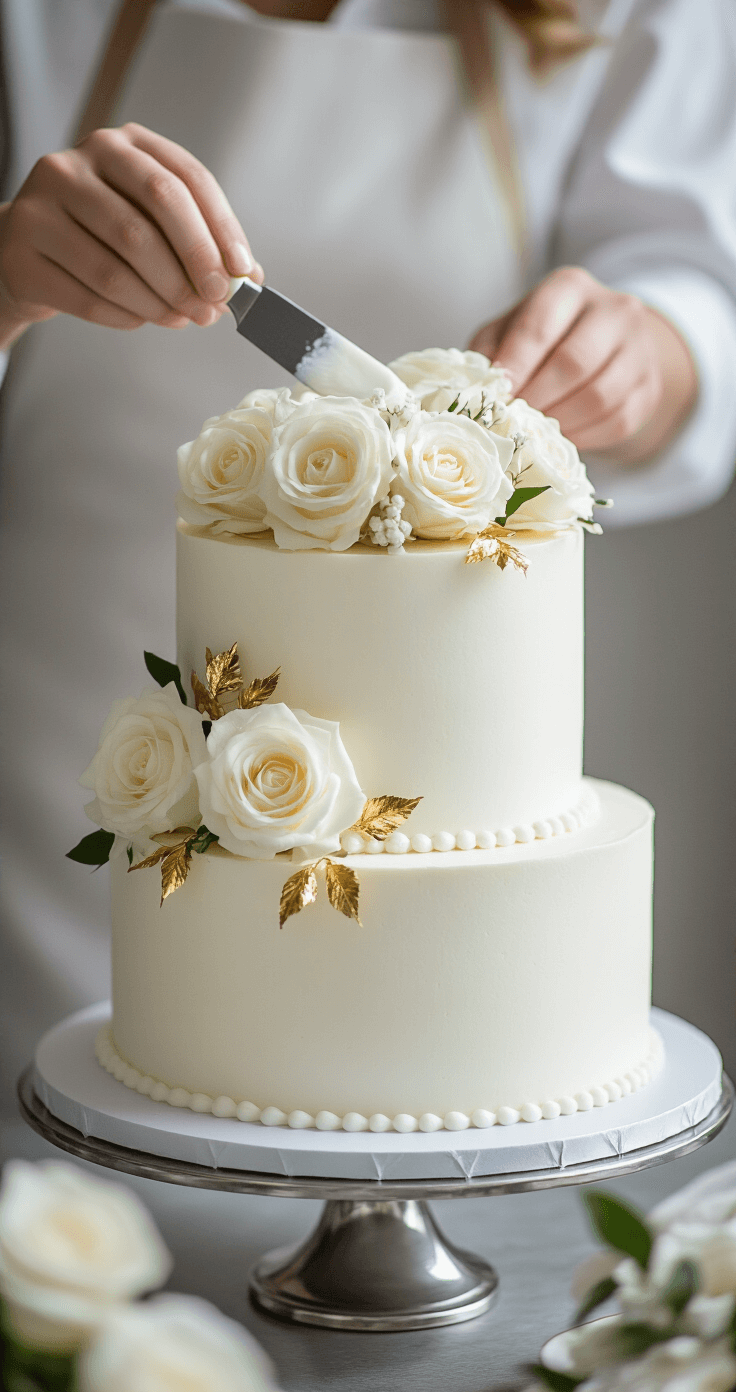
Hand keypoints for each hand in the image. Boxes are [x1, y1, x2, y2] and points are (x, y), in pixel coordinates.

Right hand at [0, 123, 262, 349]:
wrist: (27, 253)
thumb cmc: (99, 237)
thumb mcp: (149, 223)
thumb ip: (198, 243)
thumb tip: (247, 278)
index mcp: (122, 145)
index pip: (184, 177)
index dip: (220, 227)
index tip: (241, 271)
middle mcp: (77, 163)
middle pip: (152, 211)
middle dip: (193, 263)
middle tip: (213, 302)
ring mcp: (42, 203)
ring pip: (118, 262)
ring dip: (161, 300)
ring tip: (182, 318)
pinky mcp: (22, 249)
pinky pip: (88, 294)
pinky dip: (126, 316)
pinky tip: (142, 319)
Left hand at [470, 267, 696, 463]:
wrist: (601, 345)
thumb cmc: (540, 339)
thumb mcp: (507, 332)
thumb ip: (490, 354)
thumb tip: (479, 392)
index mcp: (570, 287)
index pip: (539, 327)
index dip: (515, 367)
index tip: (495, 396)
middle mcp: (614, 309)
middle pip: (574, 363)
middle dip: (536, 399)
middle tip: (512, 421)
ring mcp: (639, 349)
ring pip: (598, 397)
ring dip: (559, 422)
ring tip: (533, 432)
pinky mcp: (650, 388)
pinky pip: (616, 422)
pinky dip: (583, 436)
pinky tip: (560, 437)